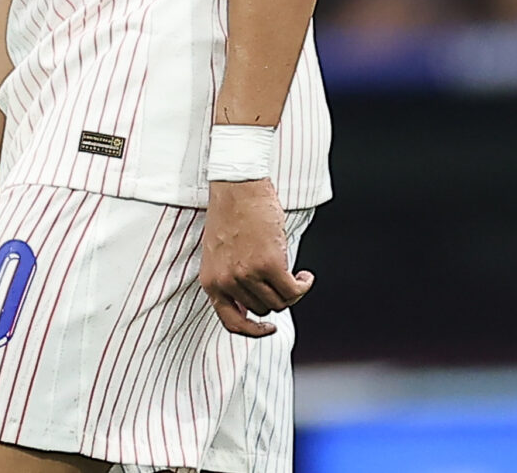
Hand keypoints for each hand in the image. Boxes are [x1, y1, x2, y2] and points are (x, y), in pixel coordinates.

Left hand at [200, 179, 312, 336]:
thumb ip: (231, 278)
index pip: (231, 322)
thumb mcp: (220, 253)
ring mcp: (247, 274)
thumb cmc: (230, 212)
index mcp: (211, 281)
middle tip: (283, 280)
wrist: (237, 185)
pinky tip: (305, 276)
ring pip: (279, 301)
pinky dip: (303, 285)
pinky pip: (294, 290)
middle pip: (262, 309)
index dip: (253, 331)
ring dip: (292, 291)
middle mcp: (227, 281)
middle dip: (275, 297)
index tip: (268, 328)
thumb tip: (254, 302)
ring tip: (295, 275)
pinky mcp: (269, 264)